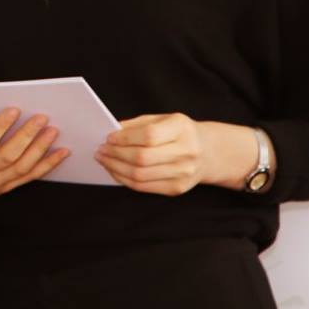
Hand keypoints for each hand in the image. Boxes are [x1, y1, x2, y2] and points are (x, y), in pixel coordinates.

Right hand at [0, 106, 68, 221]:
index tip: (14, 111)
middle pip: (8, 156)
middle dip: (27, 136)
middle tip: (41, 118)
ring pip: (22, 168)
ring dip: (40, 149)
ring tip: (53, 131)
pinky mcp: (5, 188)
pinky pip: (29, 177)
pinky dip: (47, 165)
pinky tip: (61, 153)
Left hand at [95, 115, 253, 194]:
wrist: (208, 152)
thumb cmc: (180, 132)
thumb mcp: (162, 119)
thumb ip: (137, 124)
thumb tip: (111, 132)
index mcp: (182, 129)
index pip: (148, 136)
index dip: (124, 138)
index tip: (108, 137)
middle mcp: (186, 152)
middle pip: (142, 158)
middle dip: (115, 154)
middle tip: (100, 150)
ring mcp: (183, 173)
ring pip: (140, 175)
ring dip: (116, 168)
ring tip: (104, 160)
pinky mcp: (177, 189)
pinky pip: (143, 187)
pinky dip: (124, 179)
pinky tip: (115, 171)